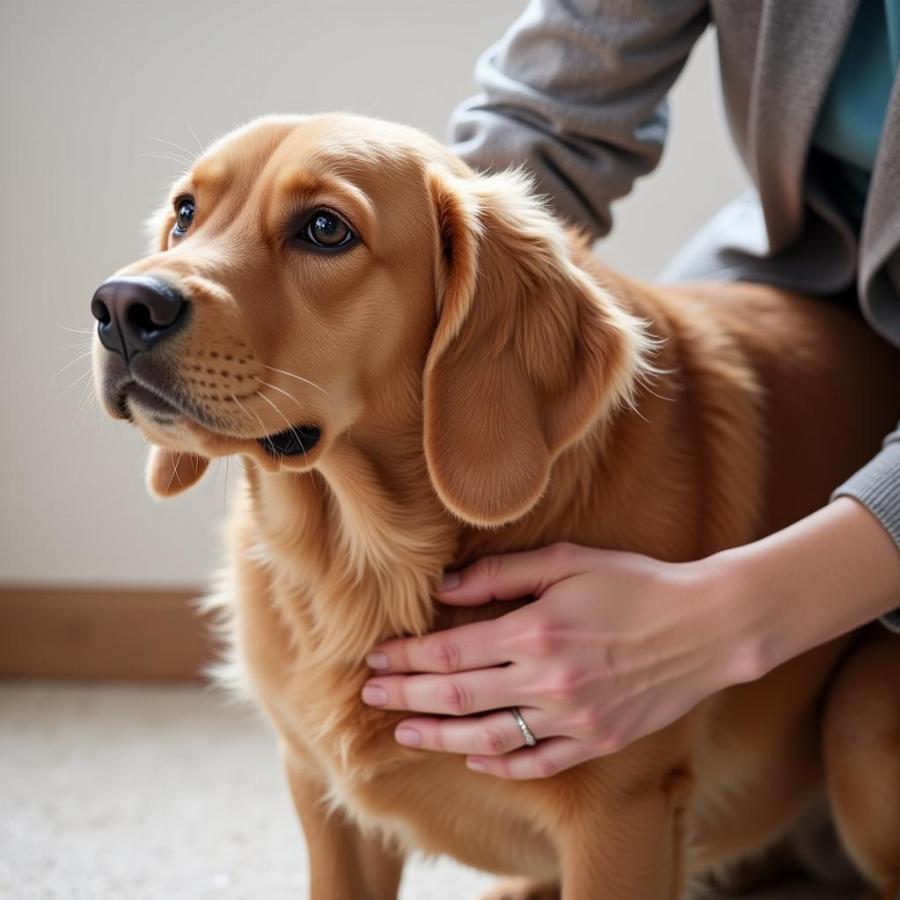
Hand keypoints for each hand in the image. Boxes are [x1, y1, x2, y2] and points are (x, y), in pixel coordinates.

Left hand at [361, 499, 899, 779]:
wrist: (707, 626)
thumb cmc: (636, 582)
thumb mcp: (568, 562)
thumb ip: (502, 575)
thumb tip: (445, 589)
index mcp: (539, 631)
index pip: (452, 652)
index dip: (408, 657)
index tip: (377, 658)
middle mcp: (550, 681)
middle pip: (458, 696)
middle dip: (407, 697)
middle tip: (368, 697)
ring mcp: (574, 718)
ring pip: (489, 739)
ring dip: (439, 738)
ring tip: (404, 734)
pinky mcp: (598, 741)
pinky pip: (538, 762)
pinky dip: (500, 765)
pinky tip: (472, 759)